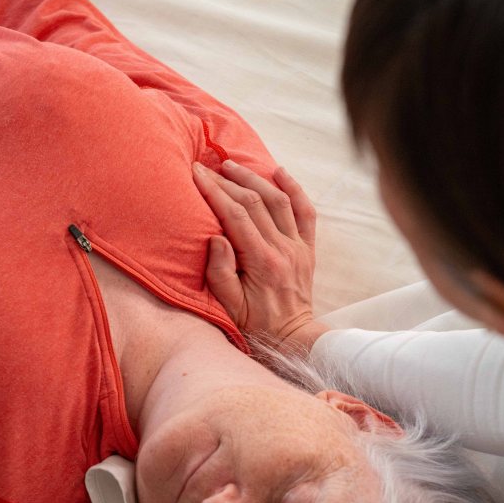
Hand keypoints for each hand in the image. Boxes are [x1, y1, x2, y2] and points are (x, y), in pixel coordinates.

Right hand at [193, 159, 328, 349]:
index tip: (196, 174)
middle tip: (207, 166)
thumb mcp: (229, 306)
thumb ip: (220, 272)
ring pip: (279, 200)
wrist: (292, 337)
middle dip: (228, 181)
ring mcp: (298, 247)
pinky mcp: (307, 248)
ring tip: (232, 165)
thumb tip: (216, 237)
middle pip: (255, 202)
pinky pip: (306, 211)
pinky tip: (280, 172)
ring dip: (255, 178)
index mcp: (262, 262)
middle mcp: (283, 249)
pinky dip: (295, 189)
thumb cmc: (255, 324)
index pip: (236, 215)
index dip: (214, 191)